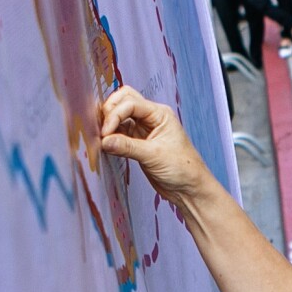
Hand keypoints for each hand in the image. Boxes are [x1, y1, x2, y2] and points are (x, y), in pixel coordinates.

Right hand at [99, 87, 212, 202]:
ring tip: (103, 139)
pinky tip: (107, 145)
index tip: (105, 133)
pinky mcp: (137, 143)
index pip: (131, 103)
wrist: (189, 189)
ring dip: (110, 124)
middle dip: (110, 112)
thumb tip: (104, 141)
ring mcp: (144, 130)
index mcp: (160, 114)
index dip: (115, 115)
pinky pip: (120, 133)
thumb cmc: (183, 169)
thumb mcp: (154, 156)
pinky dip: (111, 137)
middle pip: (124, 101)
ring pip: (120, 116)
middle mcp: (151, 118)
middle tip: (103, 130)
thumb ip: (127, 147)